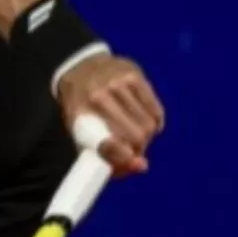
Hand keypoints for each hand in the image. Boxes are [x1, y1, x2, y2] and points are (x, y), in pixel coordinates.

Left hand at [56, 53, 163, 176]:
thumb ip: (108, 157)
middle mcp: (98, 96)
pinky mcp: (134, 75)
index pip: (106, 143)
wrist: (80, 70)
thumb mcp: (83, 135)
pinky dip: (154, 122)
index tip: (130, 160)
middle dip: (138, 148)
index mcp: (80, 114)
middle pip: (137, 137)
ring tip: (133, 131)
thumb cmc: (83, 109)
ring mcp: (117, 83)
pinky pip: (157, 111)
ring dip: (147, 135)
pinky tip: (142, 119)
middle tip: (131, 147)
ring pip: (150, 125)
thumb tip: (142, 166)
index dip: (121, 157)